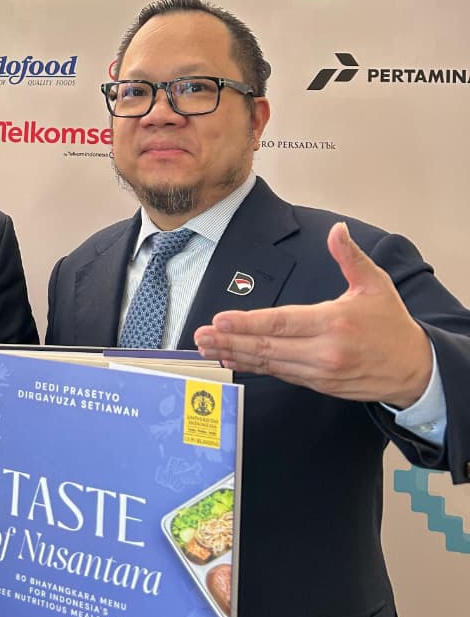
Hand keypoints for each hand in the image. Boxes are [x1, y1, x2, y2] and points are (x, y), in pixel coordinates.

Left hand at [193, 222, 433, 406]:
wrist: (415, 370)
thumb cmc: (392, 324)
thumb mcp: (375, 285)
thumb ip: (350, 258)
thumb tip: (336, 231)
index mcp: (335, 323)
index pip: (282, 323)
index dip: (248, 323)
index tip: (221, 320)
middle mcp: (325, 352)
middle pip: (269, 347)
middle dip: (231, 340)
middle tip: (201, 335)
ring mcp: (321, 373)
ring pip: (271, 364)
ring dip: (237, 355)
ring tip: (207, 347)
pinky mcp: (319, 385)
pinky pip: (281, 374)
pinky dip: (255, 367)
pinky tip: (234, 359)